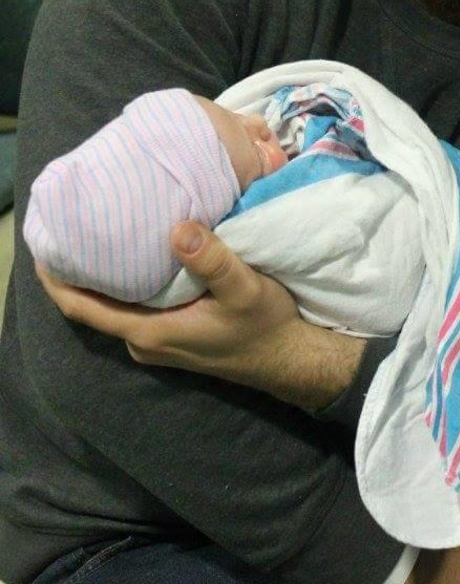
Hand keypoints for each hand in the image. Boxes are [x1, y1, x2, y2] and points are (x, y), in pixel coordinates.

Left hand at [37, 221, 365, 407]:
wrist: (291, 360)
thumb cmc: (266, 326)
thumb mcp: (244, 288)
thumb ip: (211, 260)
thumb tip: (177, 229)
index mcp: (150, 332)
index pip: (83, 308)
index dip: (56, 279)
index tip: (44, 244)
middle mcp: (145, 341)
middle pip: (93, 305)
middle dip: (78, 270)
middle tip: (73, 224)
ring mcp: (158, 342)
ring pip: (115, 306)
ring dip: (103, 275)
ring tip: (98, 231)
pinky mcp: (172, 336)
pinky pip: (134, 308)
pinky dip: (125, 282)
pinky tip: (134, 254)